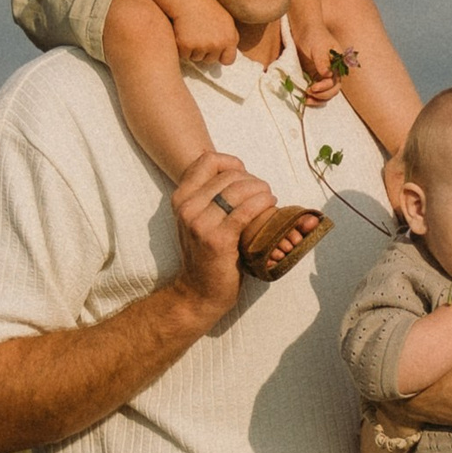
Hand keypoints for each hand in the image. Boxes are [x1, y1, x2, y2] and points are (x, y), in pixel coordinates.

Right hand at [165, 0, 244, 69]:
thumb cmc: (206, 8)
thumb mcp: (226, 20)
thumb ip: (230, 38)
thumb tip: (229, 56)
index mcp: (229, 39)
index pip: (228, 60)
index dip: (220, 56)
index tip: (215, 50)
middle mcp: (217, 44)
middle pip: (210, 60)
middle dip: (204, 52)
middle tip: (199, 34)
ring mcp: (201, 46)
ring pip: (196, 58)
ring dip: (192, 50)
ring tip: (191, 32)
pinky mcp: (186, 46)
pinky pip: (184, 55)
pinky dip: (181, 48)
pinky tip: (182, 33)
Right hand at [169, 150, 277, 322]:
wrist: (199, 292)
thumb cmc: (207, 254)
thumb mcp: (198, 219)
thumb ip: (209, 195)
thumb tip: (240, 172)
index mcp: (180, 198)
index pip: (208, 160)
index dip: (232, 163)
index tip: (245, 177)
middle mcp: (186, 207)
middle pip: (229, 175)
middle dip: (253, 180)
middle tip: (264, 193)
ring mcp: (199, 223)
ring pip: (239, 189)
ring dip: (262, 190)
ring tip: (269, 199)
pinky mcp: (217, 239)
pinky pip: (246, 210)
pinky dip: (263, 204)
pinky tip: (270, 206)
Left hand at [286, 0, 341, 104]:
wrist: (304, 30)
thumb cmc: (314, 35)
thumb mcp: (318, 47)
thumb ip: (323, 60)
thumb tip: (328, 75)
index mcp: (339, 65)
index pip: (335, 83)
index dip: (325, 88)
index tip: (312, 88)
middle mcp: (333, 72)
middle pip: (333, 91)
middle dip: (322, 96)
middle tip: (309, 94)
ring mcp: (324, 76)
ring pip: (326, 93)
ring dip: (317, 99)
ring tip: (306, 100)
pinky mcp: (314, 77)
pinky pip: (316, 90)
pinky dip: (312, 96)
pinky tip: (304, 97)